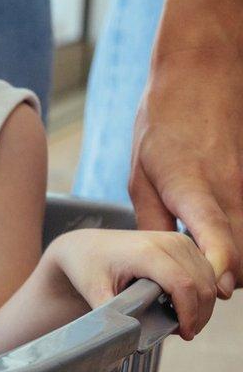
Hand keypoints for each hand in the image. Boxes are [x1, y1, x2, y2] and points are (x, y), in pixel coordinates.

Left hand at [46, 229, 218, 339]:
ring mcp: (178, 240)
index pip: (182, 285)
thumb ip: (114, 316)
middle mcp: (167, 241)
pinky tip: (184, 307)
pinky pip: (206, 271)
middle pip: (202, 283)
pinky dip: (202, 291)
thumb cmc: (87, 267)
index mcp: (145, 252)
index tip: (184, 333)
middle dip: (200, 313)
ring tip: (184, 323)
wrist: (86, 246)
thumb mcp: (94, 293)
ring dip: (203, 304)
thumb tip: (130, 339)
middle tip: (185, 333)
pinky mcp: (183, 242)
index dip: (189, 313)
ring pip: (209, 278)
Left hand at [129, 55, 242, 298]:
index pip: (216, 236)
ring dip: (234, 266)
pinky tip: (216, 246)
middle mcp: (230, 191)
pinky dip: (240, 243)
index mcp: (193, 188)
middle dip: (223, 281)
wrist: (200, 79)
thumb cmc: (162, 125)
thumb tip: (157, 260)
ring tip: (202, 272)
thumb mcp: (140, 175)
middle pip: (242, 255)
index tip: (209, 290)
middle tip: (194, 292)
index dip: (216, 269)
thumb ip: (153, 221)